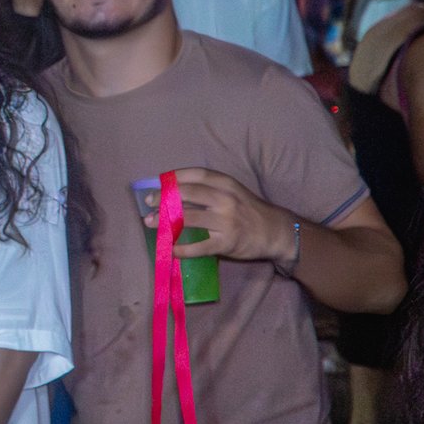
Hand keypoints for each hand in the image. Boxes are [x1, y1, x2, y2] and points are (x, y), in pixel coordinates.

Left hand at [141, 167, 291, 263]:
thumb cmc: (246, 209)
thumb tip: (170, 191)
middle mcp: (226, 199)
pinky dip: (182, 249)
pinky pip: (199, 247)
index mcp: (226, 183)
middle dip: (164, 197)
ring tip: (150, 223)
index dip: (174, 176)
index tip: (157, 181)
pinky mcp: (226, 243)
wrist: (275, 232)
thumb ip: (207, 189)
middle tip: (148, 202)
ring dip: (165, 221)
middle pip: (188, 193)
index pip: (196, 174)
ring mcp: (226, 222)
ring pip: (189, 218)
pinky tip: (170, 249)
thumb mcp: (231, 192)